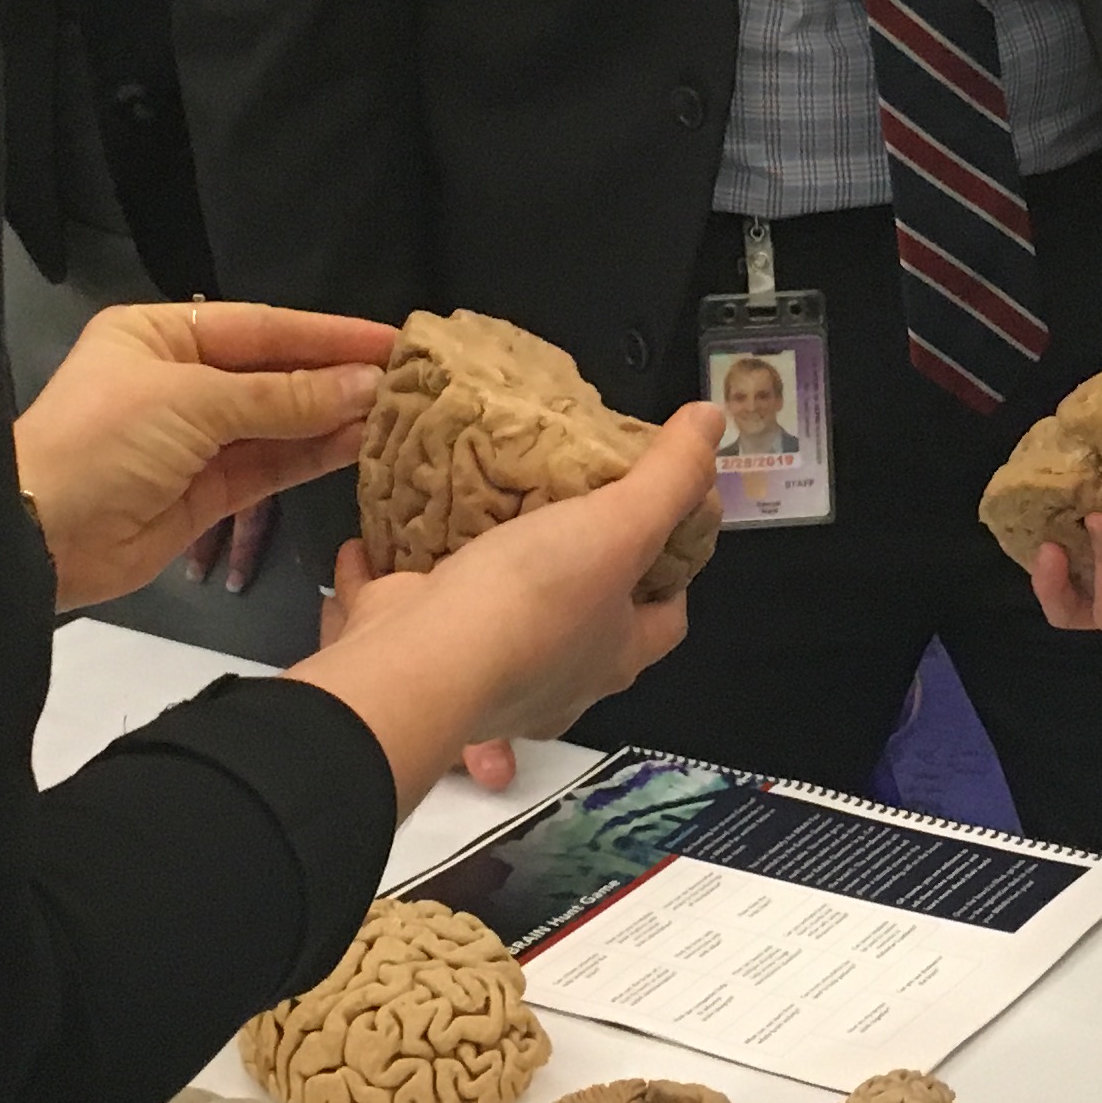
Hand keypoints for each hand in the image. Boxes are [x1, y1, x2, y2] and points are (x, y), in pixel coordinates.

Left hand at [13, 303, 397, 610]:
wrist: (38, 537)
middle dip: (336, 377)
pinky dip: (313, 457)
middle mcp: (180, 380)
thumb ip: (283, 397)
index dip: (326, 334)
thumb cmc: (103, 442)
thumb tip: (364, 385)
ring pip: (278, 424)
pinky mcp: (207, 493)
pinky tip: (360, 445)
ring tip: (397, 413)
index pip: (260, 326)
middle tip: (407, 378)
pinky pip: (270, 466)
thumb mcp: (191, 401)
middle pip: (273, 374)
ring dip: (333, 419)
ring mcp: (194, 440)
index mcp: (160, 335)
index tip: (390, 337)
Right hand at [291, 412, 714, 812]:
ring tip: (483, 517)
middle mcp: (553, 678)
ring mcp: (479, 673)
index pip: (666, 618)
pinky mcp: (416, 652)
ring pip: (494, 623)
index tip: (664, 526)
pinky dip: (397, 573)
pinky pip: (409, 607)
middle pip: (580, 625)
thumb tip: (713, 424)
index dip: (673, 575)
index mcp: (612, 657)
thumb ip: (669, 476)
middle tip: (567, 517)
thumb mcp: (621, 525)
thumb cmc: (533, 602)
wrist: (421, 661)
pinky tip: (388, 532)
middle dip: (576, 580)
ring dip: (489, 576)